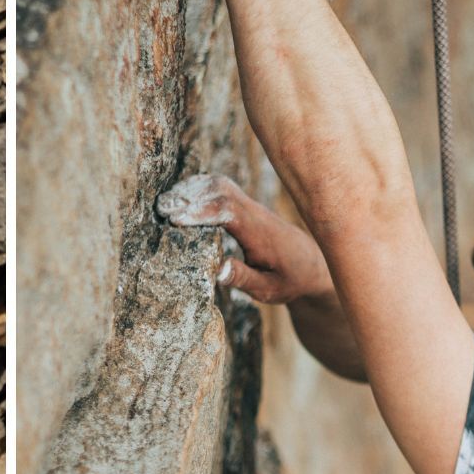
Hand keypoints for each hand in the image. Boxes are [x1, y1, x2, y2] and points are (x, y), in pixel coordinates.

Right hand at [158, 174, 332, 303]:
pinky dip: (199, 188)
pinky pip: (220, 187)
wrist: (312, 263)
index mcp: (261, 233)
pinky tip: (180, 199)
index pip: (229, 212)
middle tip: (161, 209)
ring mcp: (250, 205)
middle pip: (221, 190)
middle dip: (190, 197)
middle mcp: (255, 213)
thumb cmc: (289, 280)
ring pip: (219, 184)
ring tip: (164, 204)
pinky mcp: (244, 205)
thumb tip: (218, 270)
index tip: (175, 220)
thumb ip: (244, 279)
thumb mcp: (269, 289)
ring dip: (192, 190)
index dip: (201, 212)